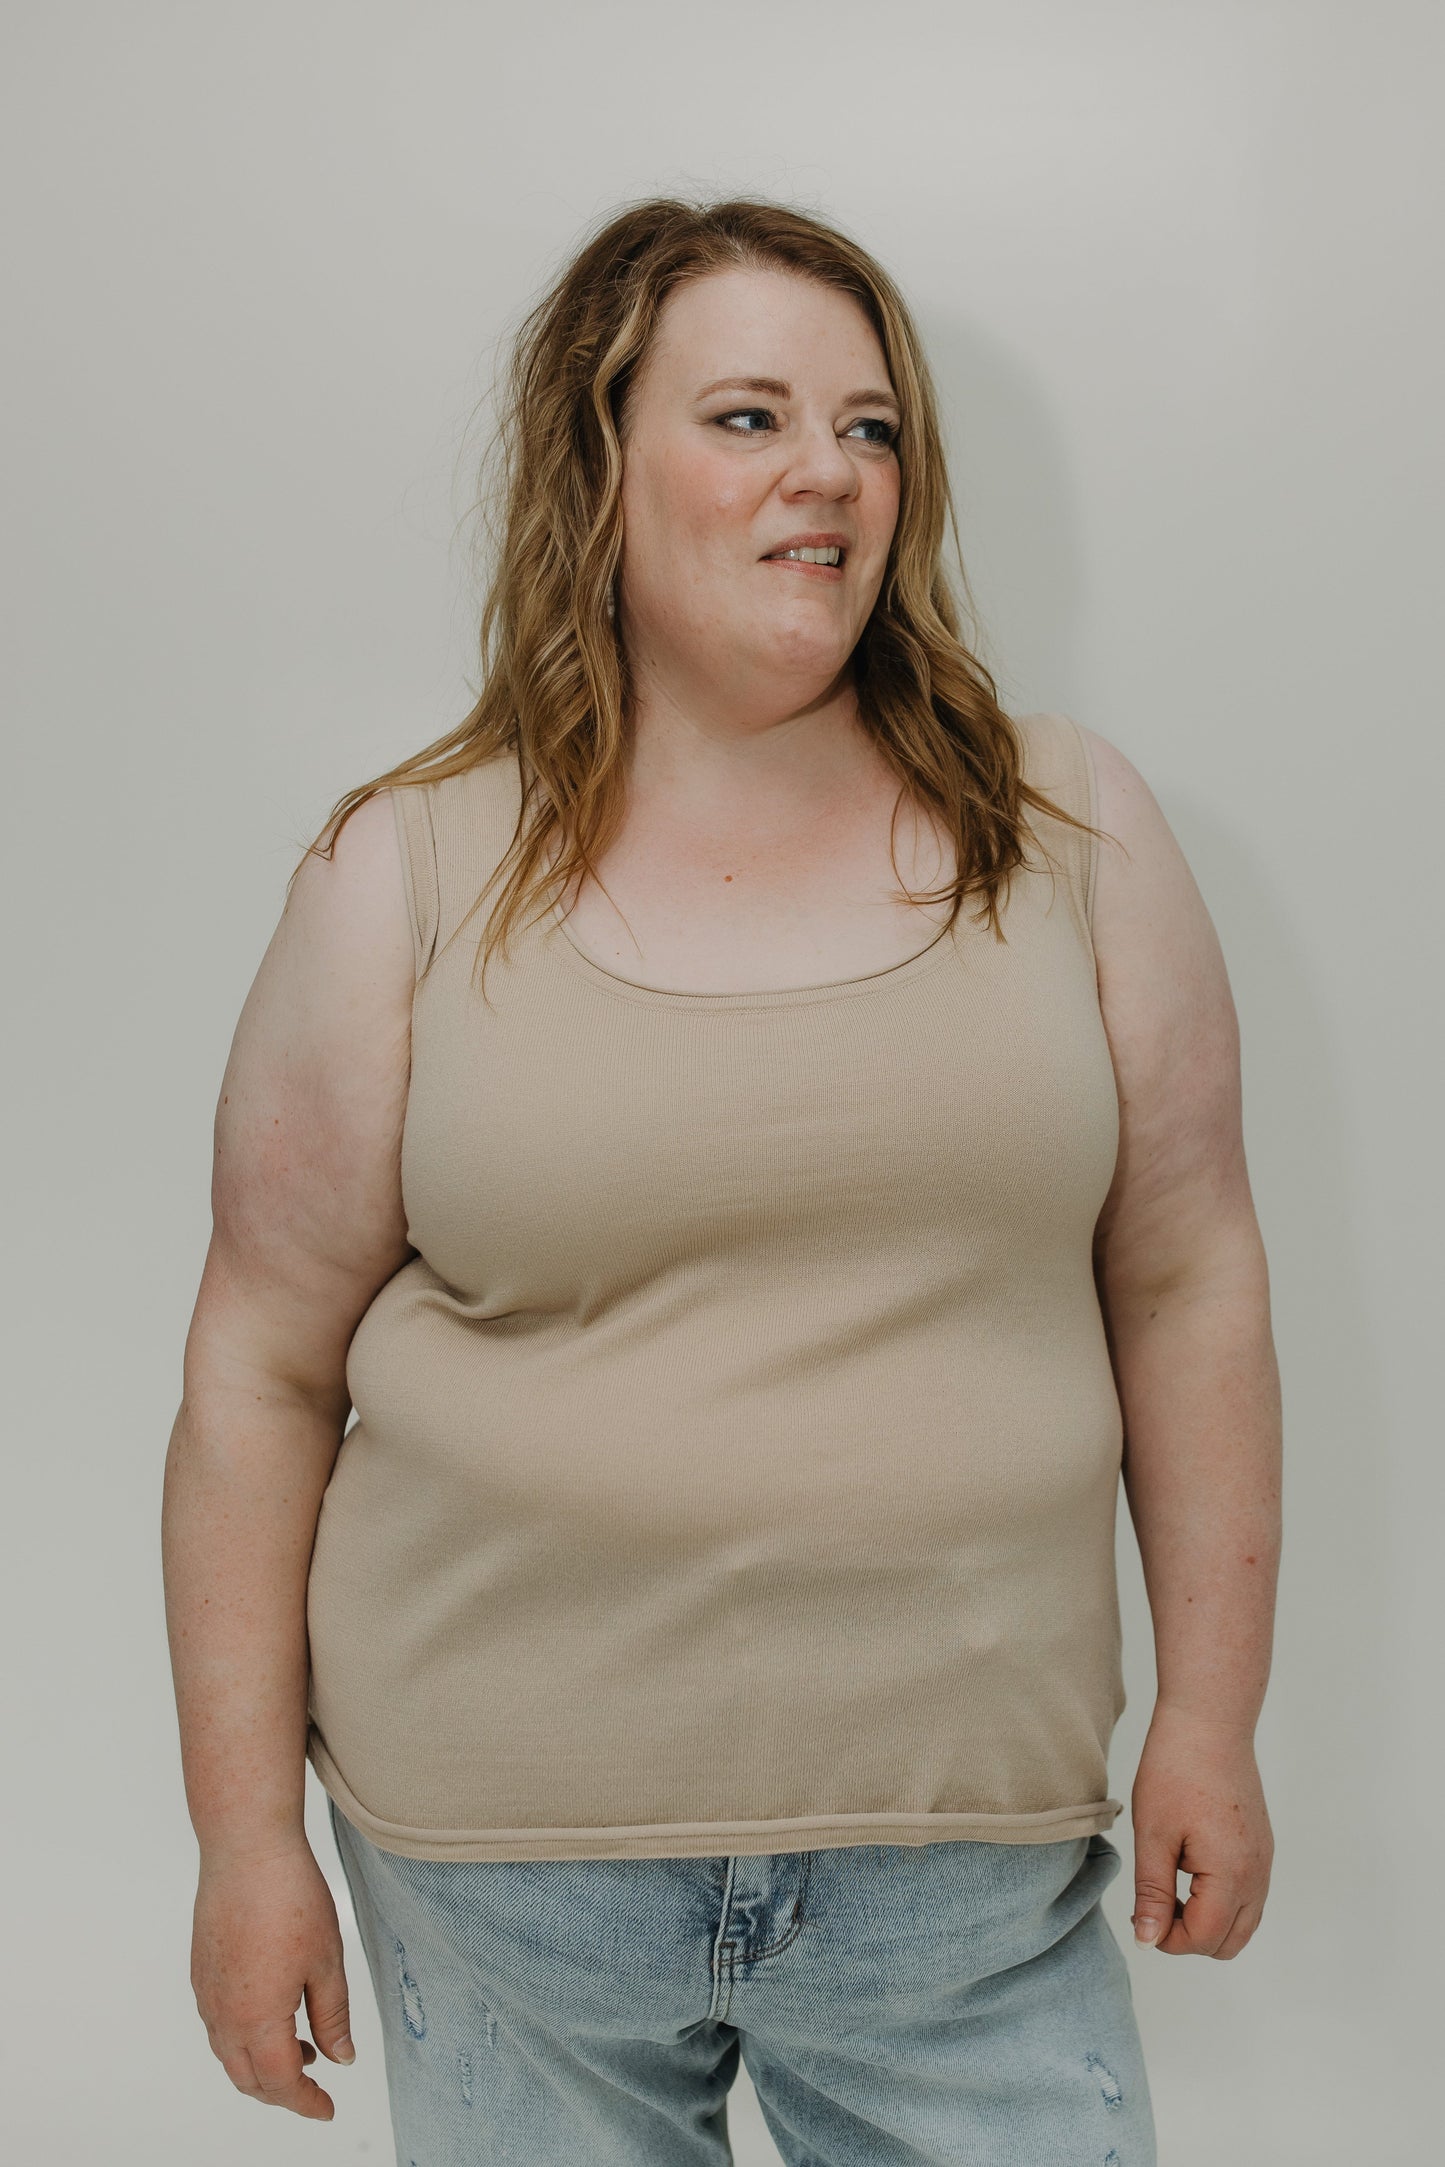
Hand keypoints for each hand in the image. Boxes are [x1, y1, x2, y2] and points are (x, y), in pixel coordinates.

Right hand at [191, 1836, 355, 2118]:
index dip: (306, 2103)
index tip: (327, 2109)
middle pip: (248, 2078)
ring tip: (302, 2050)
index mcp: (257, 2019)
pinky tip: (272, 2017)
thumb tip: (340, 2057)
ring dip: (261, 2065)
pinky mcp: (201, 1972)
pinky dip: (243, 2039)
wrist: (246, 1850)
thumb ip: (333, 2016)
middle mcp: (223, 2015)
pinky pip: (218, 2025)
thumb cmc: (289, 1898)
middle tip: (315, 2089)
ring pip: (229, 2055)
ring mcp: (207, 1994)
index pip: (282, 2082)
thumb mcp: (327, 1961)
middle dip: (281, 2092)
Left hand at [1129, 1702, 1273, 1958]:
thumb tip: (1148, 1941)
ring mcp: (1264, 1861)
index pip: (1204, 1939)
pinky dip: (1221, 1902)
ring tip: (1169, 1886)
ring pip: (1243, 1924)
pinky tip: (1189, 1870)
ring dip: (1207, 1922)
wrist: (1210, 1721)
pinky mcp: (1262, 1847)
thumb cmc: (1176, 1771)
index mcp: (1232, 1876)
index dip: (1166, 1939)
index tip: (1140, 1915)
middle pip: (1229, 1943)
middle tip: (1154, 1904)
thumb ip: (1153, 1894)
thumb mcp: (1153, 1835)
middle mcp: (1258, 1876)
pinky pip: (1249, 1898)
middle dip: (1189, 1937)